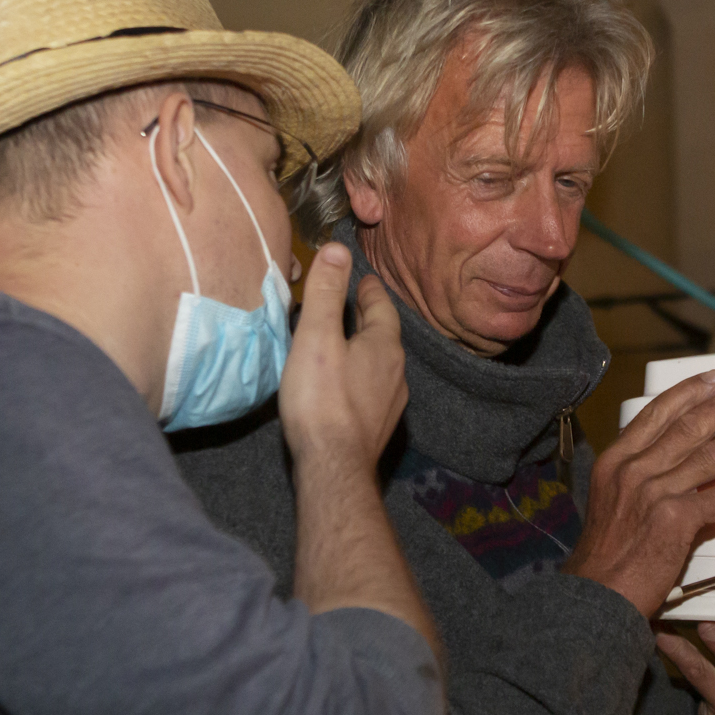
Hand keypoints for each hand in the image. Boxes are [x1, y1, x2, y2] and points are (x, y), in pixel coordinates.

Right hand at [280, 243, 406, 469]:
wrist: (333, 466)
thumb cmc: (322, 399)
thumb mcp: (317, 337)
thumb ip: (326, 293)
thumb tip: (338, 248)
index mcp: (385, 346)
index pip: (381, 306)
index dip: (368, 289)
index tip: (361, 279)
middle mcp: (396, 372)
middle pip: (383, 334)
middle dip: (367, 317)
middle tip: (350, 303)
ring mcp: (390, 402)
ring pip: (379, 363)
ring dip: (363, 347)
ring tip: (343, 339)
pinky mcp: (378, 426)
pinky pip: (372, 388)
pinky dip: (359, 374)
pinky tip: (343, 382)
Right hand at [562, 371, 714, 617]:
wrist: (597, 594)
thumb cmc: (605, 559)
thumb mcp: (612, 504)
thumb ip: (640, 482)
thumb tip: (676, 474)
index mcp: (615, 462)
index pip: (656, 414)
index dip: (688, 393)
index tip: (712, 381)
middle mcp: (633, 469)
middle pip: (690, 425)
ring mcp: (655, 491)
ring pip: (714, 456)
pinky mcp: (675, 518)